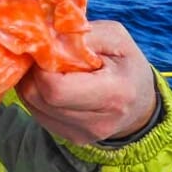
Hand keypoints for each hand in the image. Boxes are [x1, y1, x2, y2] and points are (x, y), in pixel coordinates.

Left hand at [16, 20, 156, 144]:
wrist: (139, 102)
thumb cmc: (125, 63)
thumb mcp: (114, 37)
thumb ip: (80, 34)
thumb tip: (44, 36)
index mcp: (115, 94)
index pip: (55, 88)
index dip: (42, 65)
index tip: (48, 49)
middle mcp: (98, 123)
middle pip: (39, 96)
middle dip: (33, 72)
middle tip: (43, 56)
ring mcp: (83, 134)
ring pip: (32, 104)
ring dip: (32, 82)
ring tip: (49, 69)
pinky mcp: (70, 138)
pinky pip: (36, 113)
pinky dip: (36, 94)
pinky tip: (51, 84)